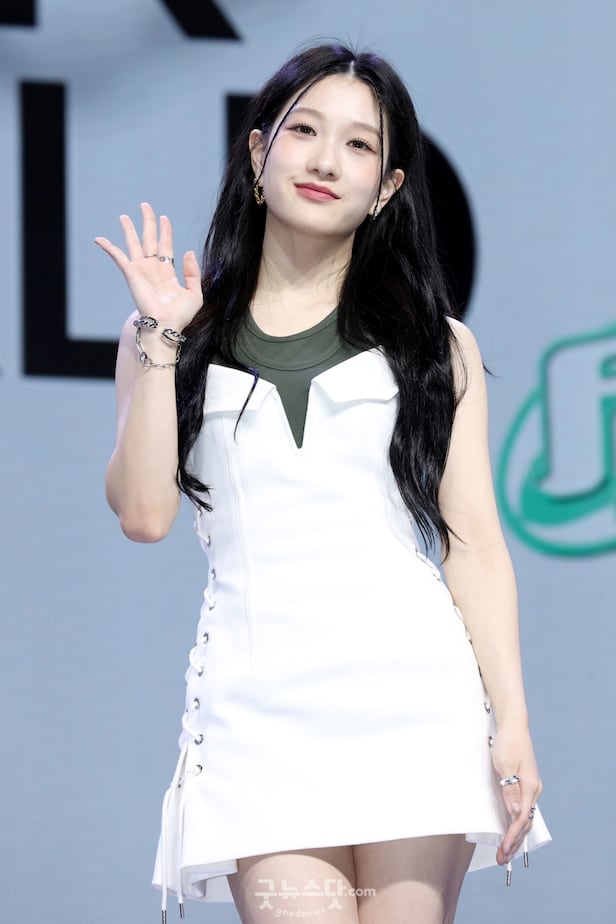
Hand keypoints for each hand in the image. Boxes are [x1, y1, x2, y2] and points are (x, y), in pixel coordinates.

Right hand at [94, 201, 202, 329]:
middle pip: (150, 239)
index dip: (165, 232)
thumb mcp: (194, 293)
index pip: (166, 247)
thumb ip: (193, 273)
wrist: (166, 324)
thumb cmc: (180, 315)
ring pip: (133, 244)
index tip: (164, 218)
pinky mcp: (131, 273)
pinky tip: (99, 239)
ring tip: (124, 216)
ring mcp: (141, 271)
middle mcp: (153, 269)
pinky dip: (108, 247)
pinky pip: (118, 256)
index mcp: (168, 273)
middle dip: (148, 222)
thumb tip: (188, 251)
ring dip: (129, 229)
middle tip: (145, 206)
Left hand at [490, 723, 542, 865]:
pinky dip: (515, 825)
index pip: (521, 819)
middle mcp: (533, 790)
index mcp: (531, 787)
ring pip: (523, 819)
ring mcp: (529, 788)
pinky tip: (510, 833)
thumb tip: (515, 813)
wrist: (513, 727)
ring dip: (514, 836)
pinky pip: (521, 810)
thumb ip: (511, 790)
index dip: (512, 836)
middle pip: (524, 823)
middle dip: (513, 843)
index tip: (504, 849)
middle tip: (502, 859)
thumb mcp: (506, 766)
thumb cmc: (508, 744)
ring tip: (505, 852)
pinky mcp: (524, 785)